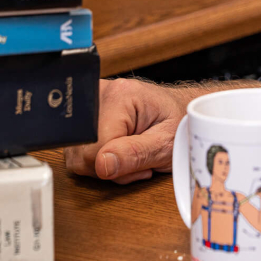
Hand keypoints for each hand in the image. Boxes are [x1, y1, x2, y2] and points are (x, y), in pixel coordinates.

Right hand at [65, 78, 245, 183]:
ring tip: (133, 153)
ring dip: (106, 164)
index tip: (142, 161)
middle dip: (110, 166)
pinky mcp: (87, 116)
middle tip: (140, 158)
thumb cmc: (179, 123)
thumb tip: (102, 164)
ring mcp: (91, 104)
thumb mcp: (166, 143)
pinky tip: (121, 152)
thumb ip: (134, 154)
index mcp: (120, 95)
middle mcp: (99, 94)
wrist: (183, 112)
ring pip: (77, 155)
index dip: (115, 165)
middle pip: (81, 152)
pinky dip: (100, 159)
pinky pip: (80, 151)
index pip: (94, 148)